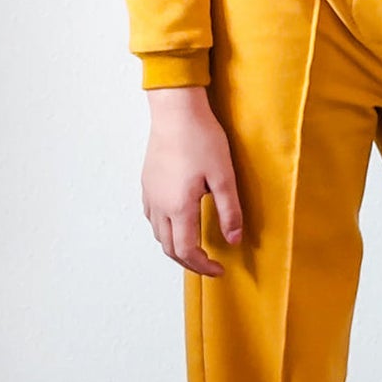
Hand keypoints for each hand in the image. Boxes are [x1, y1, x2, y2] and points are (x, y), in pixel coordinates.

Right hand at [142, 86, 243, 273]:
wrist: (176, 111)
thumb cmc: (201, 139)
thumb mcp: (224, 176)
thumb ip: (229, 211)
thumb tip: (234, 240)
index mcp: (179, 207)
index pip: (187, 251)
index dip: (203, 266)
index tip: (219, 269)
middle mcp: (159, 206)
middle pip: (169, 248)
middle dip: (189, 262)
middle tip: (209, 264)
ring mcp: (150, 194)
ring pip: (158, 234)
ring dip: (175, 246)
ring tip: (195, 246)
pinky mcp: (147, 183)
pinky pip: (152, 217)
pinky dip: (165, 229)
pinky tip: (178, 220)